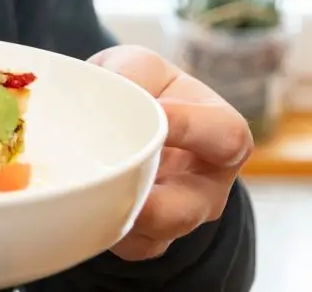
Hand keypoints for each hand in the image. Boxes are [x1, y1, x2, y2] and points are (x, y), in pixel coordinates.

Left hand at [89, 45, 253, 261]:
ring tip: (92, 186)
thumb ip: (134, 72)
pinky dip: (103, 225)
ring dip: (119, 211)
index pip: (227, 137)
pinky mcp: (147, 237)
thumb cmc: (140, 88)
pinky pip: (128, 245)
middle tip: (115, 172)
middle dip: (149, 198)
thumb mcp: (141, 66)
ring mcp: (179, 216)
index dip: (191, 127)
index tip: (154, 112)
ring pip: (155, 233)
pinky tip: (83, 200)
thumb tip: (111, 95)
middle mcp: (207, 184)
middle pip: (189, 207)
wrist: (114, 118)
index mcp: (220, 134)